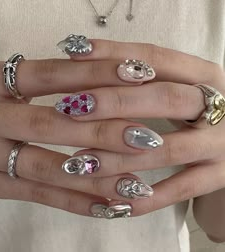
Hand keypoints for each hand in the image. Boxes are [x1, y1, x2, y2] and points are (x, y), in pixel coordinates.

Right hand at [0, 53, 156, 217]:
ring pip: (47, 168)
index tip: (139, 75)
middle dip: (103, 132)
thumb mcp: (5, 80)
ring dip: (94, 178)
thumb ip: (45, 79)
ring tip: (136, 184)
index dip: (97, 74)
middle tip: (148, 138)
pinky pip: (36, 196)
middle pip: (53, 124)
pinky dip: (74, 203)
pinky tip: (108, 208)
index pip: (53, 74)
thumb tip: (103, 76)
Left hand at [62, 38, 224, 216]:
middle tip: (71, 107)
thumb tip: (84, 58)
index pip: (157, 57)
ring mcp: (221, 144)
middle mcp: (219, 106)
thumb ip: (140, 77)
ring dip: (120, 158)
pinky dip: (145, 199)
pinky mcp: (220, 176)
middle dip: (114, 103)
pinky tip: (112, 204)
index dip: (115, 54)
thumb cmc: (193, 111)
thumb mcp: (175, 85)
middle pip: (165, 98)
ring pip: (168, 149)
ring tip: (78, 162)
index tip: (74, 56)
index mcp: (205, 75)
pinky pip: (180, 190)